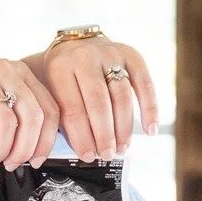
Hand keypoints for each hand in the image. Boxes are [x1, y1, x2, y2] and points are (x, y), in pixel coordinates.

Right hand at [0, 56, 59, 167]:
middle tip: (10, 165)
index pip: (49, 109)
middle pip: (32, 117)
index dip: (46, 142)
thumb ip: (13, 124)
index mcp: (19, 73)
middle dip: (23, 149)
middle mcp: (5, 69)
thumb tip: (31, 154)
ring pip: (6, 122)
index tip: (35, 161)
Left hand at [39, 39, 158, 161]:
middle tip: (107, 154)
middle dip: (104, 134)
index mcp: (60, 68)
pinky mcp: (131, 54)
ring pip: (122, 96)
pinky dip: (150, 108)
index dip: (82, 137)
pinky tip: (150, 130)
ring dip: (124, 127)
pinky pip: (144, 84)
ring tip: (122, 148)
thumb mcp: (51, 92)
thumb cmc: (62, 77)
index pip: (72, 109)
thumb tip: (83, 153)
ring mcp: (110, 53)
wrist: (76, 44)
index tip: (88, 156)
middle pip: (98, 103)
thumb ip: (61, 118)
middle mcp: (85, 57)